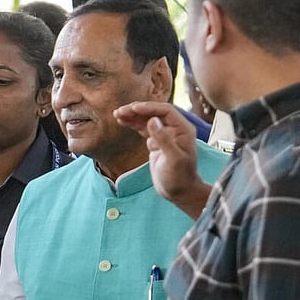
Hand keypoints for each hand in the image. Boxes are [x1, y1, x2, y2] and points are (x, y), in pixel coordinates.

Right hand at [115, 102, 210, 218]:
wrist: (179, 192)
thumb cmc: (179, 178)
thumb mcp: (172, 160)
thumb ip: (163, 139)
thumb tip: (152, 120)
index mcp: (183, 129)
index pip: (165, 111)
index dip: (148, 107)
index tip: (133, 108)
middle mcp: (175, 129)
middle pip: (154, 112)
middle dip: (137, 110)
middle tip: (120, 111)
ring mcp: (165, 135)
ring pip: (147, 119)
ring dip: (132, 116)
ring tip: (117, 114)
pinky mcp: (156, 142)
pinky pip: (143, 129)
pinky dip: (133, 124)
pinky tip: (122, 121)